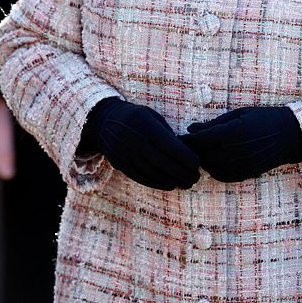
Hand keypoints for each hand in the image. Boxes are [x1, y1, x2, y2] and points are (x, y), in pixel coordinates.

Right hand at [81, 97, 200, 190]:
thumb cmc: (136, 117)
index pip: (169, 145)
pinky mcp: (120, 164)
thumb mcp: (152, 117)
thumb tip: (185, 152)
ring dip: (172, 180)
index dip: (185, 157)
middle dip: (182, 172)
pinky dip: (157, 183)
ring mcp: (125, 153)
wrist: (104, 121)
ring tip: (186, 183)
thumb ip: (167, 134)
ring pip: (152, 172)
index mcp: (145, 125)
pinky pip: (141, 177)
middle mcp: (134, 140)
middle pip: (162, 162)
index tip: (198, 163)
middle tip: (195, 177)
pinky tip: (170, 184)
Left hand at [183, 106, 301, 182]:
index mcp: (232, 133)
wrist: (290, 135)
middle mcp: (234, 151)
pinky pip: (221, 176)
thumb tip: (190, 129)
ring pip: (209, 167)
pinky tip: (214, 160)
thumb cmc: (264, 118)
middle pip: (201, 155)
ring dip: (202, 160)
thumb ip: (213, 123)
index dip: (186, 139)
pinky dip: (213, 169)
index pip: (199, 140)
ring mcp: (240, 165)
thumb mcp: (238, 114)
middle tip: (186, 144)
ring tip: (200, 151)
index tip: (178, 137)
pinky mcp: (245, 174)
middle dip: (192, 150)